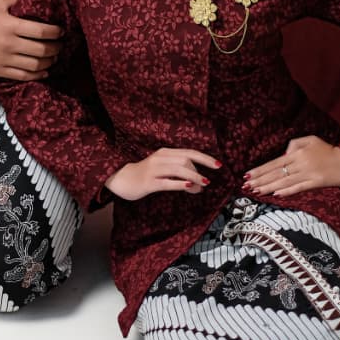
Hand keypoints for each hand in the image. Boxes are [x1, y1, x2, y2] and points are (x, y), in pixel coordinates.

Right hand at [0, 0, 61, 80]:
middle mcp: (10, 44)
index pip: (41, 31)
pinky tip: (44, 71)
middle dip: (56, 48)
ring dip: (49, 62)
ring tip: (54, 58)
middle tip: (61, 45)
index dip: (56, 32)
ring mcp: (4, 59)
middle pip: (41, 50)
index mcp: (11, 26)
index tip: (62, 31)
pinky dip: (37, 75)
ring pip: (35, 65)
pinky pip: (23, 76)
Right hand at [104, 148, 220, 200]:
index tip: (219, 165)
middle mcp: (160, 158)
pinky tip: (190, 187)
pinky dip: (181, 184)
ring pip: (179, 169)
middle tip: (207, 182)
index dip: (205, 158)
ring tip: (203, 185)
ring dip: (194, 177)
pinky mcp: (149, 182)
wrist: (121, 179)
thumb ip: (179, 171)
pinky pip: (167, 182)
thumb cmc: (144, 174)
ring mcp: (154, 169)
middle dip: (200, 170)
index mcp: (165, 152)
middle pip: (186, 160)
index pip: (189, 152)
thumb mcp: (162, 167)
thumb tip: (199, 182)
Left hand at [243, 136, 339, 197]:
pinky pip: (299, 187)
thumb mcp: (311, 140)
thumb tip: (282, 155)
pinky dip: (287, 191)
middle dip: (260, 180)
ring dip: (269, 187)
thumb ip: (294, 144)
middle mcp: (300, 162)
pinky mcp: (317, 181)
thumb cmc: (329, 150)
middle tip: (246, 186)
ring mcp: (308, 173)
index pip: (274, 163)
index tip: (247, 175)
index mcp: (297, 152)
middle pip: (276, 173)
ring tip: (256, 191)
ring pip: (284, 181)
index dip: (260, 170)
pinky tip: (276, 194)